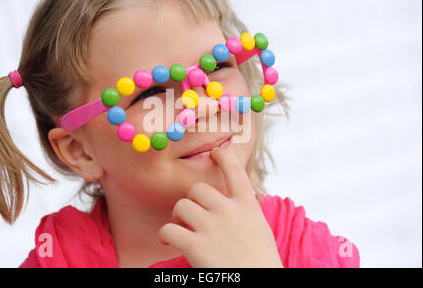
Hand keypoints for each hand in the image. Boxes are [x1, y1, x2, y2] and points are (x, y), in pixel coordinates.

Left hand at [158, 147, 283, 267]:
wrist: (261, 285)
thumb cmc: (260, 262)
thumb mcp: (259, 229)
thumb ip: (245, 212)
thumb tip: (232, 202)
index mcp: (248, 206)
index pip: (235, 171)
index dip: (224, 158)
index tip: (216, 152)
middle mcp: (229, 211)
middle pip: (197, 189)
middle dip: (192, 201)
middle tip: (192, 217)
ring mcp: (212, 227)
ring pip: (181, 206)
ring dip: (178, 217)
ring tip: (182, 230)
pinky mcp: (196, 245)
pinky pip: (169, 229)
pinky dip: (165, 235)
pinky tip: (169, 241)